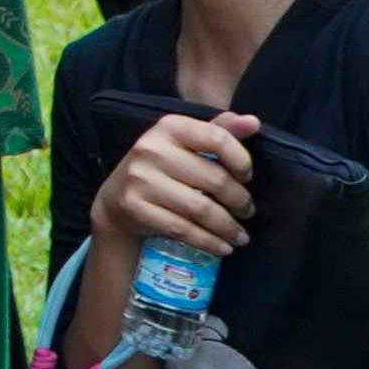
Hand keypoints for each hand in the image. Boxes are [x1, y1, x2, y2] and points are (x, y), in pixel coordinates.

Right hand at [87, 109, 258, 264]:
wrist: (115, 199)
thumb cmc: (162, 168)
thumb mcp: (186, 144)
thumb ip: (219, 131)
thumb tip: (253, 122)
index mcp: (169, 127)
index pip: (217, 138)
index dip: (241, 160)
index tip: (247, 177)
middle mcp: (151, 149)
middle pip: (215, 179)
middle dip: (240, 201)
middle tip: (247, 211)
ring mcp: (140, 179)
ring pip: (201, 209)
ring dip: (228, 227)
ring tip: (240, 235)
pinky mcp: (134, 207)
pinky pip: (183, 229)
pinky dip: (209, 242)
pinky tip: (223, 246)